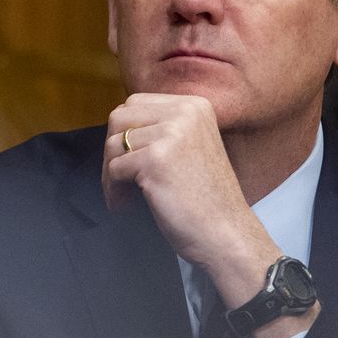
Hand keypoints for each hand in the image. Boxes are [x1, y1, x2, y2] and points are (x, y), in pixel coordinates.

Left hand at [102, 94, 317, 337]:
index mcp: (195, 105)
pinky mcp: (155, 160)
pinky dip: (114, 191)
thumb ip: (162, 130)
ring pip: (112, 144)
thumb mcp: (190, 147)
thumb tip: (116, 129)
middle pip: (119, 118)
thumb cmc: (206, 199)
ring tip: (124, 197)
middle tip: (120, 180)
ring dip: (110, 174)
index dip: (124, 134)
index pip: (135, 103)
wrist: (227, 233)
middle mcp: (184, 112)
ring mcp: (170, 135)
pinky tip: (126, 206)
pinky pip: (114, 169)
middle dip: (112, 150)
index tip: (129, 162)